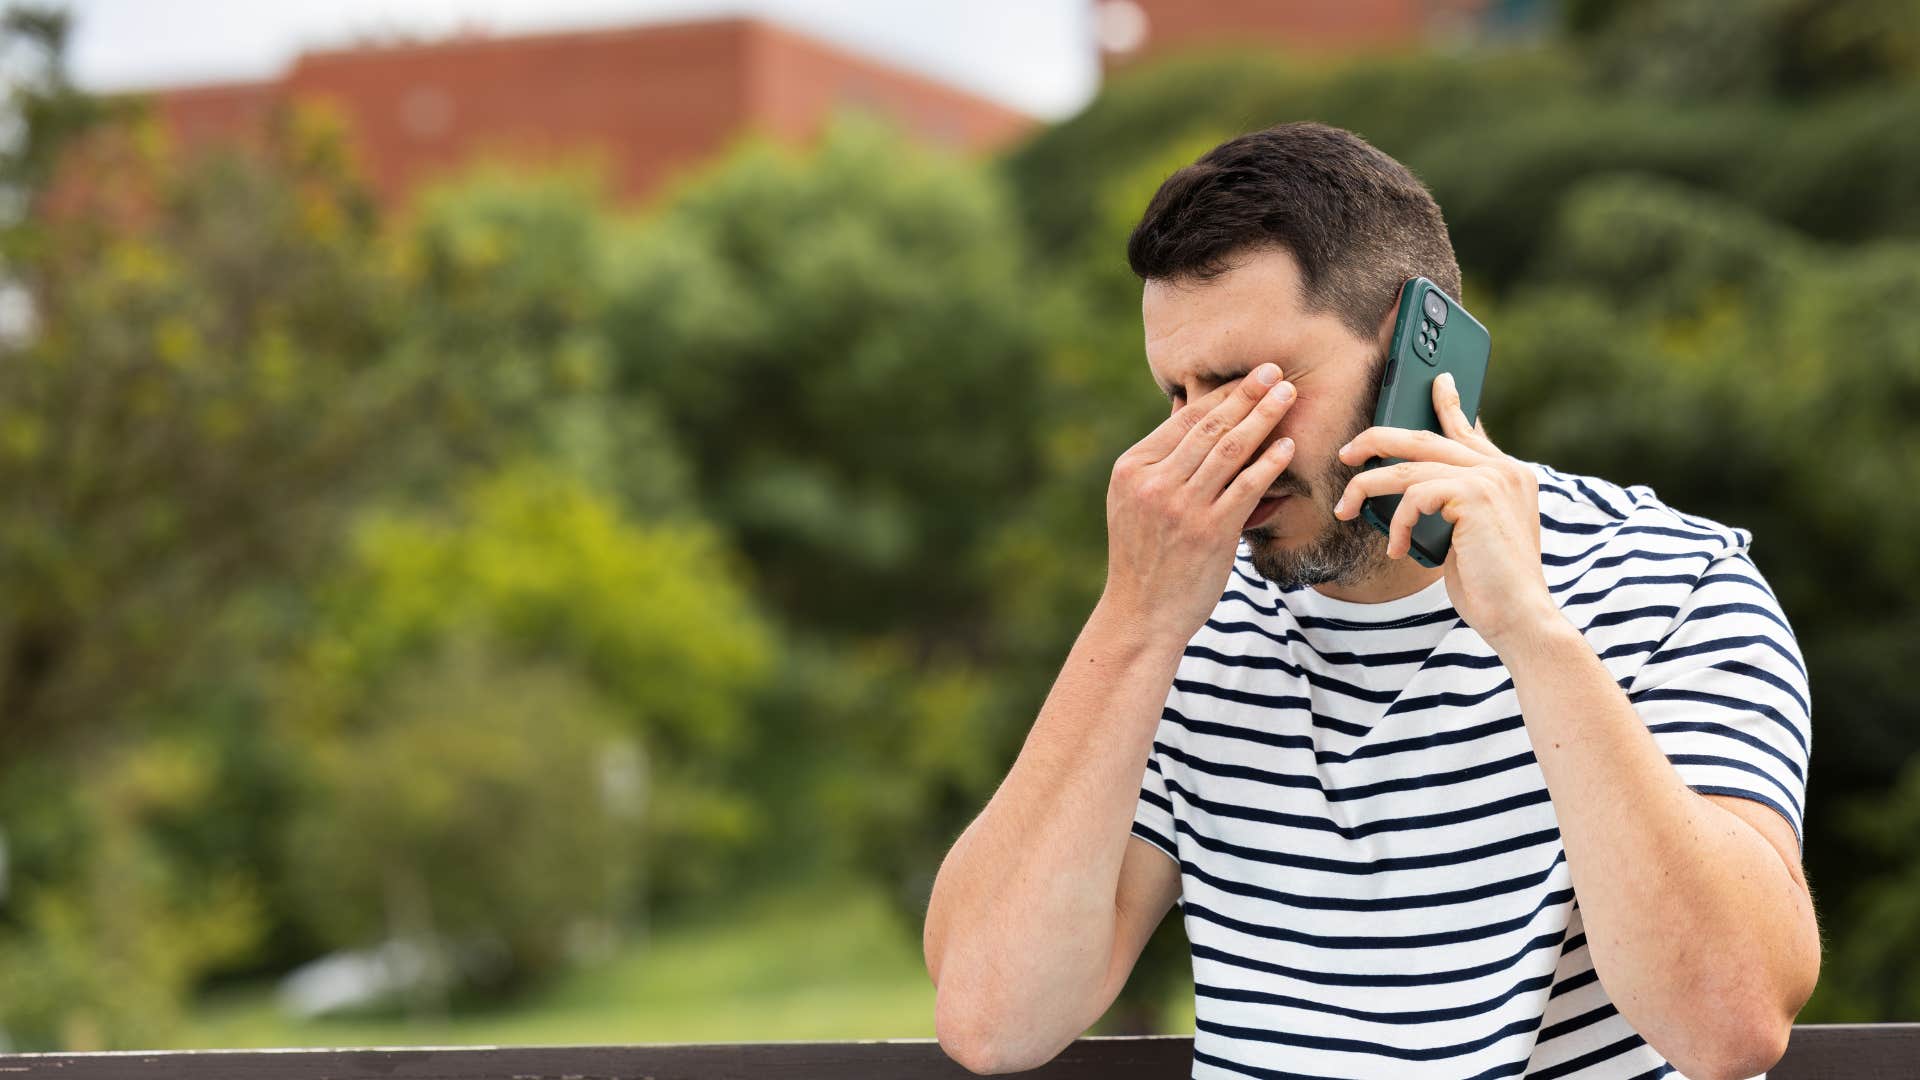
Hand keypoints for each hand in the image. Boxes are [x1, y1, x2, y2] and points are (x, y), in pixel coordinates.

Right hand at [1100, 362, 1298, 644]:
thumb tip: (1185, 407)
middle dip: (1247, 395)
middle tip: (1275, 371)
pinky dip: (1269, 463)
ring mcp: (1181, 507)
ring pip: (1229, 451)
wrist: (1141, 613)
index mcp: (1132, 469)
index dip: (1222, 394)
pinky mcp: (1209, 532)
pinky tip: (1287, 446)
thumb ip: (1161, 458)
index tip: (1250, 376)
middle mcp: (1154, 483)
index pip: (1184, 421)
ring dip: (1263, 418)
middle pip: (1209, 428)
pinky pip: (1246, 487)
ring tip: (1287, 395)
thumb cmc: (1144, 556)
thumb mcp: (1135, 501)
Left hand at [1330, 371, 1560, 649]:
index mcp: (1508, 474)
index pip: (1468, 429)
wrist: (1519, 616)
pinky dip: (1397, 522)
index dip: (1449, 403)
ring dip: (1367, 487)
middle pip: (1426, 438)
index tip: (1437, 381)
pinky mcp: (1476, 496)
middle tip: (1347, 451)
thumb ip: (1455, 503)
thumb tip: (1418, 488)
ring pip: (1409, 466)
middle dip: (1378, 439)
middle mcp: (1504, 469)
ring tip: (1346, 507)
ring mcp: (1492, 479)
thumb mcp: (1470, 535)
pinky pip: (1415, 494)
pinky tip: (1399, 549)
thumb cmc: (1490, 584)